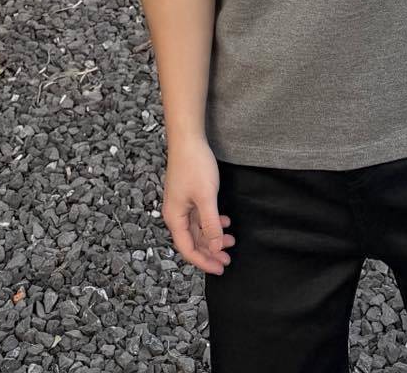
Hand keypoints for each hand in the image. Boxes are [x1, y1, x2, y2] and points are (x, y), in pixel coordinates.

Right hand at [162, 134, 234, 274]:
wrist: (188, 138)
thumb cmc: (195, 165)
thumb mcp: (206, 197)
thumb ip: (210, 224)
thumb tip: (215, 248)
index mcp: (175, 218)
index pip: (187, 249)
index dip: (204, 261)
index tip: (220, 268)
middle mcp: (176, 214)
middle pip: (192, 242)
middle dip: (210, 251)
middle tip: (228, 259)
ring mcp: (182, 204)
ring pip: (198, 230)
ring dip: (213, 237)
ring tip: (231, 241)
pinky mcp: (189, 196)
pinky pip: (200, 217)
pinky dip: (213, 223)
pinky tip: (225, 222)